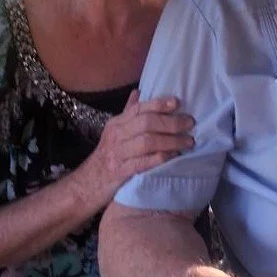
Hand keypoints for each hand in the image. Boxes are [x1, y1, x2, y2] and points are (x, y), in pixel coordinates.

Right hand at [78, 90, 193, 212]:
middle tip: (189, 123)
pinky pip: (143, 163)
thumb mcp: (115, 132)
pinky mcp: (120, 172)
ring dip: (171, 140)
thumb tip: (139, 92)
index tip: (177, 102)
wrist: (87, 184)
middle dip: (171, 122)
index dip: (159, 104)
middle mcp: (116, 135)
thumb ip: (128, 113)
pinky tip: (173, 156)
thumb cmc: (108, 156)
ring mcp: (118, 154)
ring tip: (187, 141)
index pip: (139, 109)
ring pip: (147, 142)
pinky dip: (161, 158)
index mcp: (117, 123)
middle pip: (146, 123)